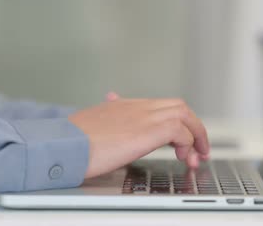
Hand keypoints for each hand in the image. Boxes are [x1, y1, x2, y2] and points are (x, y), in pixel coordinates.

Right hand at [69, 93, 209, 178]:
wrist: (65, 144)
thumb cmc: (72, 142)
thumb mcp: (91, 127)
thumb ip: (106, 122)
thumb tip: (107, 114)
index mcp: (124, 106)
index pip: (159, 106)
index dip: (175, 122)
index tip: (180, 141)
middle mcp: (137, 107)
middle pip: (177, 106)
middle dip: (193, 126)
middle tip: (197, 148)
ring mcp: (144, 115)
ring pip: (184, 114)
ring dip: (195, 135)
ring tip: (195, 156)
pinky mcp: (150, 129)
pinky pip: (180, 130)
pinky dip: (187, 143)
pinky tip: (181, 157)